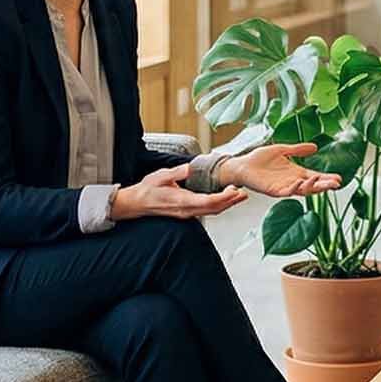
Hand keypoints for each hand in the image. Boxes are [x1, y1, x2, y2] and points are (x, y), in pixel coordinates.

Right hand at [111, 163, 247, 220]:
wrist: (137, 203)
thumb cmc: (147, 189)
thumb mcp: (160, 176)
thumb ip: (176, 173)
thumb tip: (189, 168)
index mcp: (181, 201)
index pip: (207, 201)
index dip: (223, 198)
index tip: (234, 191)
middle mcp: (186, 210)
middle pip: (214, 209)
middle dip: (230, 202)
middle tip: (243, 193)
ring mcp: (187, 214)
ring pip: (211, 212)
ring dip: (226, 205)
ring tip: (239, 196)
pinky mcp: (187, 213)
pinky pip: (206, 211)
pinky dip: (218, 205)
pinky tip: (224, 199)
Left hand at [221, 143, 343, 197]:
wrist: (242, 165)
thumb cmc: (259, 159)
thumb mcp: (282, 150)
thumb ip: (297, 150)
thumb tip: (315, 147)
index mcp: (296, 173)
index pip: (315, 177)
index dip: (326, 178)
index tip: (339, 179)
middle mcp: (292, 181)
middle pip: (312, 186)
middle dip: (324, 185)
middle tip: (337, 184)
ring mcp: (283, 187)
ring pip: (301, 190)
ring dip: (312, 187)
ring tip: (322, 183)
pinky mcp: (273, 190)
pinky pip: (286, 192)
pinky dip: (294, 188)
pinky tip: (300, 183)